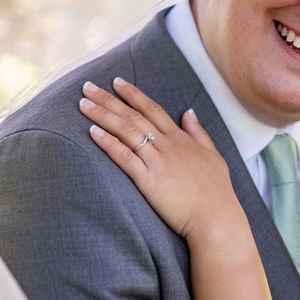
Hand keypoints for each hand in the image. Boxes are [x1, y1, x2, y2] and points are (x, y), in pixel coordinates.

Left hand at [79, 78, 242, 241]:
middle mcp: (167, 145)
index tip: (116, 82)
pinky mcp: (149, 181)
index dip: (133, 94)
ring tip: (83, 105)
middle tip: (87, 87)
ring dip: (103, 116)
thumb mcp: (213, 155)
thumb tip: (189, 111)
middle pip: (133, 116)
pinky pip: (125, 157)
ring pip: (126, 132)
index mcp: (180, 139)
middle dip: (108, 99)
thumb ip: (199, 133)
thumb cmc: (217, 192)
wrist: (216, 218)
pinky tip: (93, 132)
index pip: (152, 109)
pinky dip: (108, 143)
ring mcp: (158, 162)